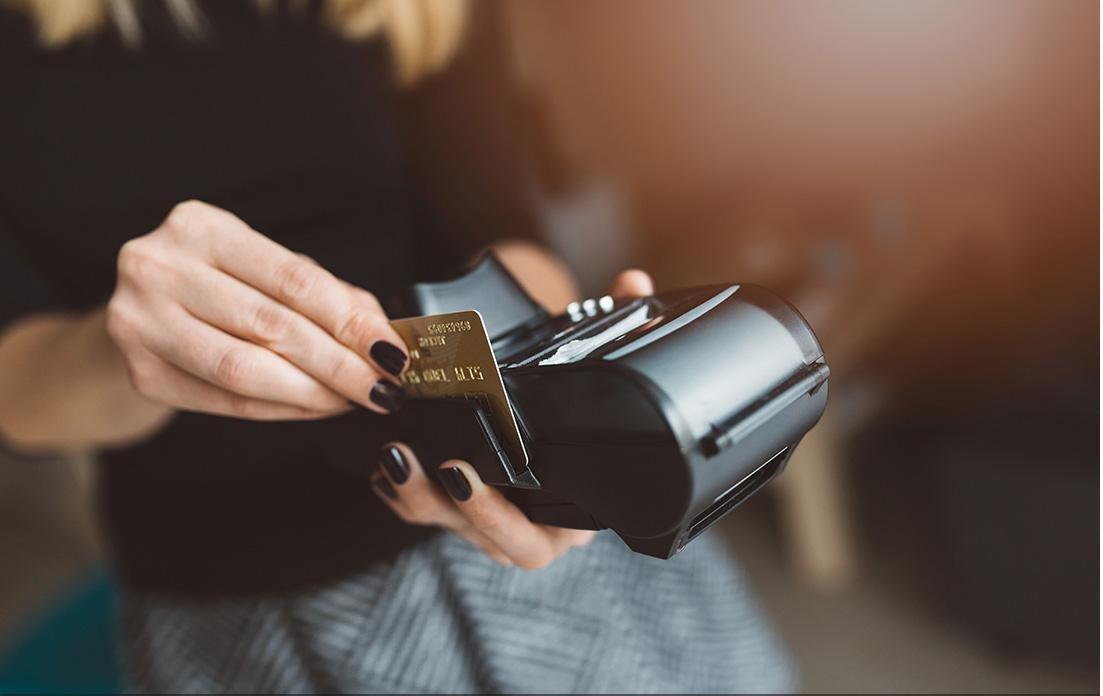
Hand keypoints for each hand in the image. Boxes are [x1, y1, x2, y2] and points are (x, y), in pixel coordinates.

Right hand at [106, 200, 409, 419]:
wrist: (138, 317)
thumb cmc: (217, 287)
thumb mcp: (266, 271)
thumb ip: (327, 294)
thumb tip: (384, 335)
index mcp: (201, 226)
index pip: (293, 279)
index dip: (350, 320)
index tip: (392, 351)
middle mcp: (160, 266)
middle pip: (272, 325)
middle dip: (340, 363)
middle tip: (383, 388)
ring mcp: (141, 321)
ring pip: (246, 369)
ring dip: (312, 392)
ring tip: (353, 400)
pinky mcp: (142, 372)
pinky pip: (227, 400)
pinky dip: (280, 409)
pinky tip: (314, 409)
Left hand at [371, 269, 653, 568]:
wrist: (550, 417)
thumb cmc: (572, 405)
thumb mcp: (591, 363)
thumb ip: (615, 322)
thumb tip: (633, 282)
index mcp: (574, 514)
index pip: (541, 540)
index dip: (503, 521)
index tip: (467, 478)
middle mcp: (534, 528)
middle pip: (492, 543)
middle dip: (458, 511)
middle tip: (438, 467)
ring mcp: (492, 525)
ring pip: (450, 530)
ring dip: (417, 497)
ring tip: (394, 455)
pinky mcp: (457, 511)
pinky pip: (424, 514)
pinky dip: (399, 493)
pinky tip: (381, 466)